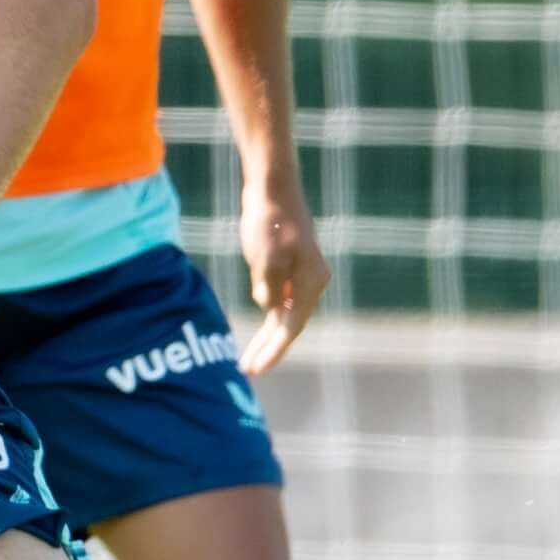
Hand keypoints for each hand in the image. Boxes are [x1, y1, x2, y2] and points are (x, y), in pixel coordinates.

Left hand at [236, 179, 332, 376]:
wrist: (272, 188)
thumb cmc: (268, 219)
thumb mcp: (265, 256)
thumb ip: (268, 287)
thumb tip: (270, 308)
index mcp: (311, 281)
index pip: (291, 327)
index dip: (274, 350)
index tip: (256, 369)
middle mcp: (312, 281)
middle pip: (290, 325)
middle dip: (269, 350)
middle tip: (247, 371)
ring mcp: (301, 275)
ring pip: (285, 315)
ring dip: (268, 337)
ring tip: (248, 360)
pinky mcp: (289, 267)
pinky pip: (280, 302)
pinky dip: (269, 318)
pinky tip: (259, 332)